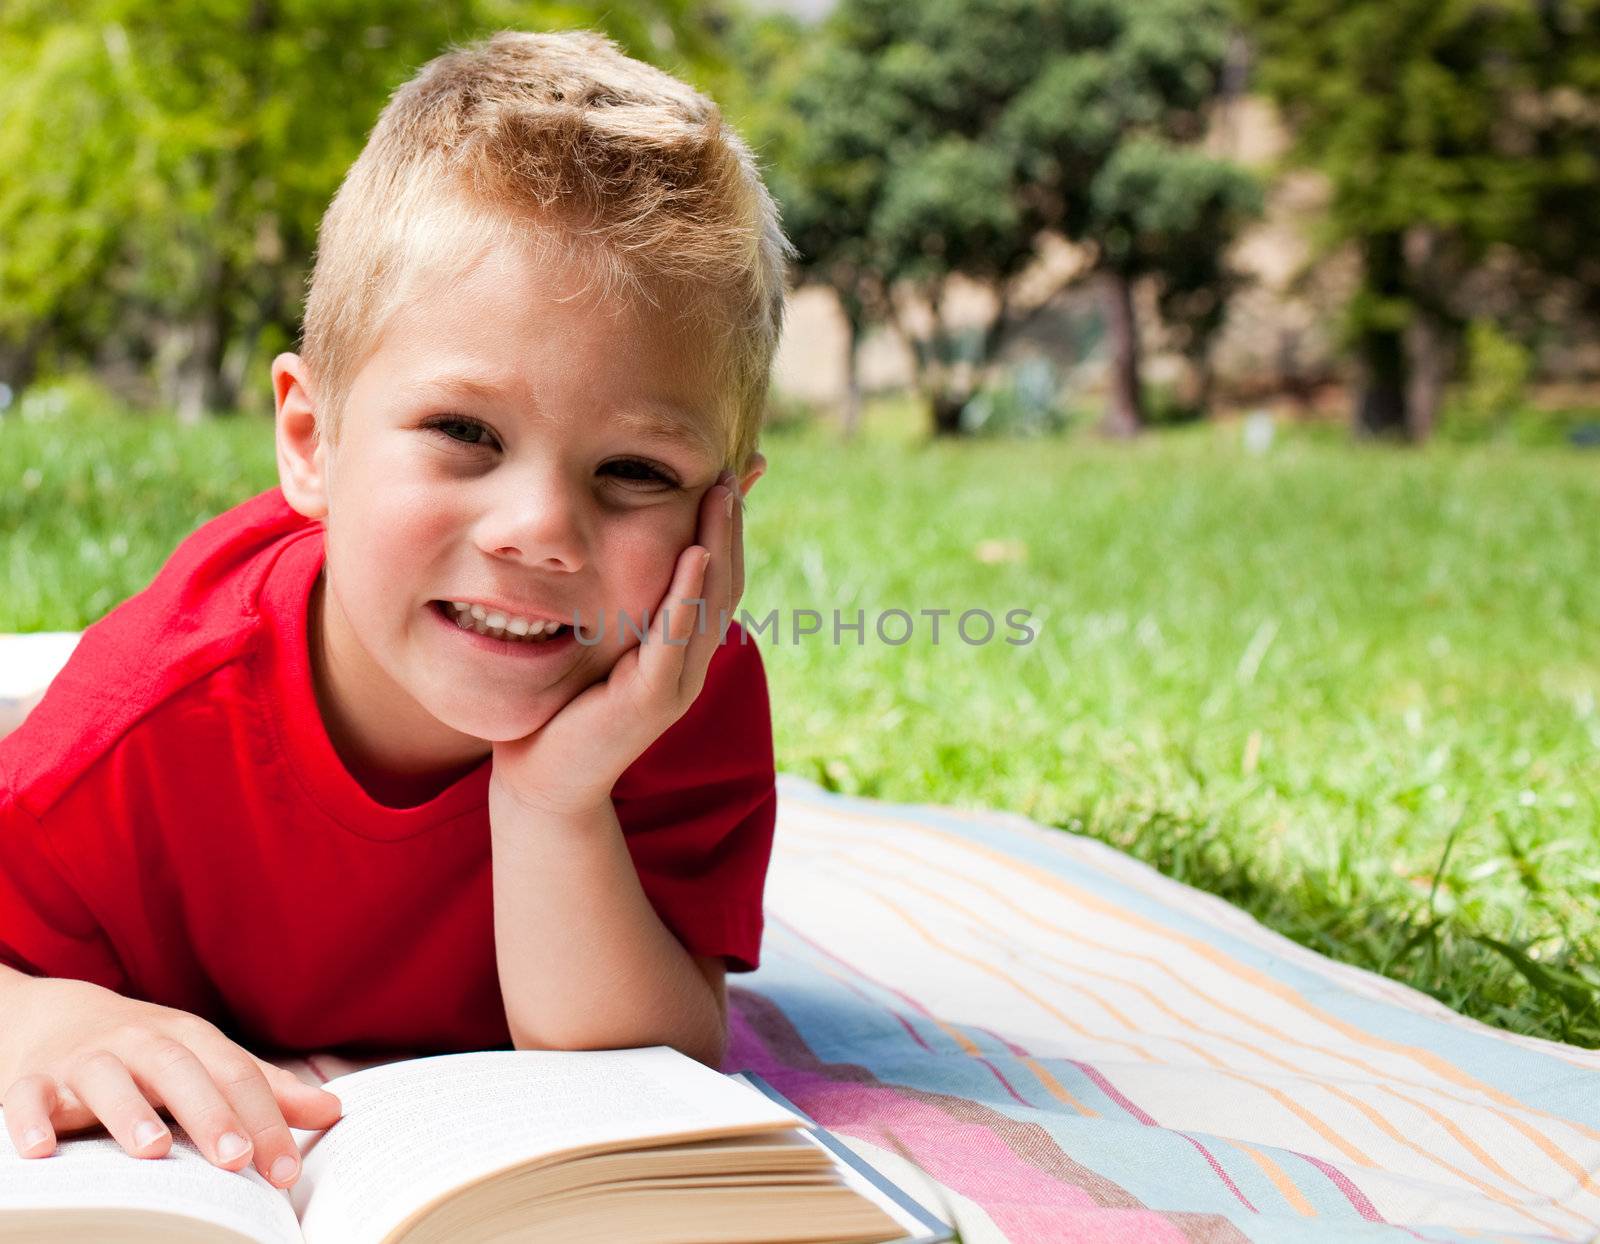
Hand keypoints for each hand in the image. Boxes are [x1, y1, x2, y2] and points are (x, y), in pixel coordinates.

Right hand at [0, 976, 341, 1186]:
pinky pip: (27, 1097)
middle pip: (180, 1072)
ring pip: (108, 1079)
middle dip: (210, 1113)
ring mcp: (86, 1060)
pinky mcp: (33, 1079)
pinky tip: (41, 1151)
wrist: (59, 1019)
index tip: (285, 1169)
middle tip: (237, 1158)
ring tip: (154, 1151)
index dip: (265, 1120)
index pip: (237, 1075)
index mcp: (190, 1040)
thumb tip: (332, 1111)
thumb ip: (265, 1089)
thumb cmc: (151, 1053)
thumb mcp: (207, 1062)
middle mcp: (141, 1043)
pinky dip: (29, 1120)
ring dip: (130, 1113)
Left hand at [489, 467, 746, 818]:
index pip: (718, 578)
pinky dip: (689, 594)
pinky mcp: (652, 698)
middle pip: (726, 584)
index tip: (731, 474)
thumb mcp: (593, 641)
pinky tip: (694, 554)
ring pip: (711, 604)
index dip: (728, 528)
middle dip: (730, 525)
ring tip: (721, 496)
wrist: (541, 780)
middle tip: (732, 471)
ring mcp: (677, 684)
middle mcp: (690, 664)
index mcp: (681, 650)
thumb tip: (609, 548)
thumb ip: (614, 600)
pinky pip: (677, 638)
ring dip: (719, 545)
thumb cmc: (561, 708)